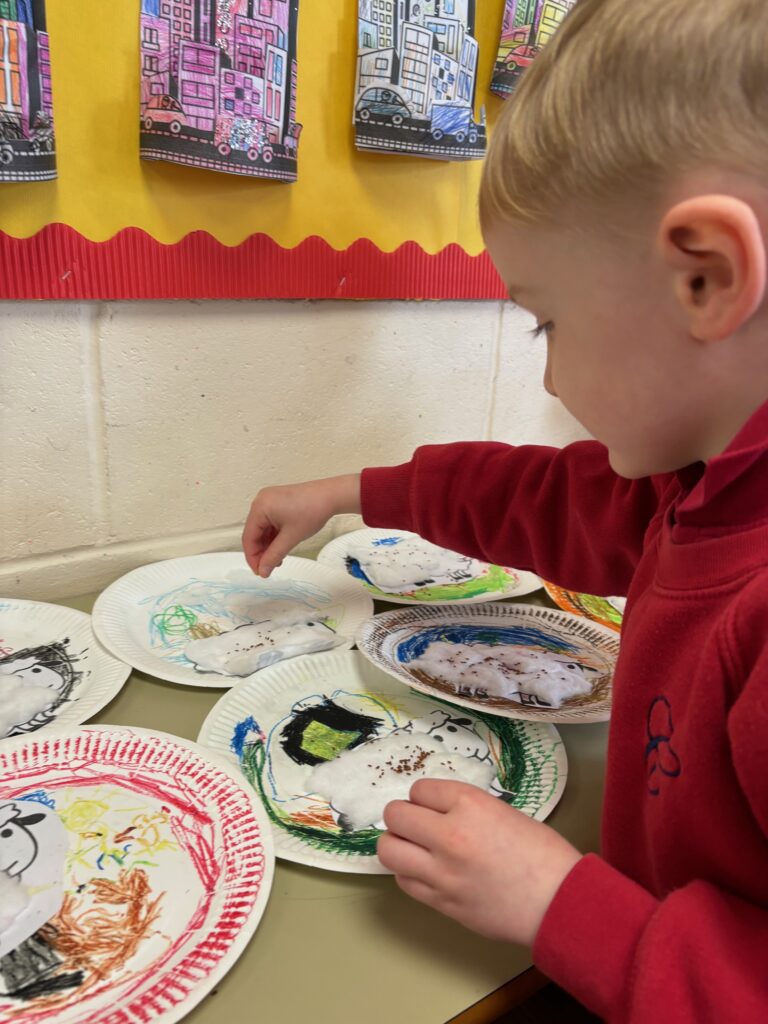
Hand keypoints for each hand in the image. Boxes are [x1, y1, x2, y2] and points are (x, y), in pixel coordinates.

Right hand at [242, 474, 360, 577]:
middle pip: (254, 534)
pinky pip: (270, 524)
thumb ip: (274, 556)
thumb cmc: (313, 509)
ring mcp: (269, 502)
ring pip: (263, 530)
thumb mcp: (291, 538)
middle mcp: (261, 502)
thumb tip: (263, 570)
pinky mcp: (278, 504)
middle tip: (268, 568)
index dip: (253, 557)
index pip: (248, 538)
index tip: (259, 571)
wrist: (330, 496)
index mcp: (260, 507)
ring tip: (278, 559)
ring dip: (268, 546)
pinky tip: (281, 548)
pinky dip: (274, 537)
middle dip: (261, 552)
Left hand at [378, 779, 581, 946]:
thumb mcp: (505, 813)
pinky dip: (408, 873)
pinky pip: (404, 882)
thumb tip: (440, 813)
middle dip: (403, 816)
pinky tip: (424, 871)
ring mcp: (442, 872)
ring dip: (397, 843)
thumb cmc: (544, 855)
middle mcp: (450, 835)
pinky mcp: (442, 902)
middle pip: (395, 815)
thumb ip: (468, 810)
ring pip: (389, 850)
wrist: (560, 904)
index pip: (420, 789)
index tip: (434, 805)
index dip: (426, 797)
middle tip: (416, 823)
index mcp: (470, 805)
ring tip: (412, 846)